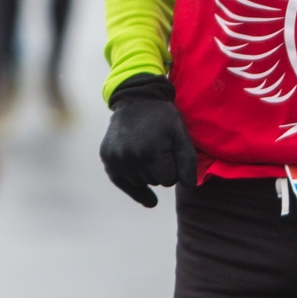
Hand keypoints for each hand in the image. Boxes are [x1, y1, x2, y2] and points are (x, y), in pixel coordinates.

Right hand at [99, 74, 197, 207]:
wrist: (135, 99)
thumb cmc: (162, 116)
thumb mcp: (180, 133)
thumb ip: (188, 162)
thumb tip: (189, 187)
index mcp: (150, 154)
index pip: (169, 180)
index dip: (174, 168)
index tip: (171, 153)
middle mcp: (130, 159)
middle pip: (154, 182)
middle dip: (160, 170)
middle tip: (159, 149)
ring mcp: (115, 160)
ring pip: (140, 182)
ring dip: (147, 174)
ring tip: (148, 152)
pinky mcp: (107, 160)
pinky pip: (123, 184)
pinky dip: (134, 187)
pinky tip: (149, 198)